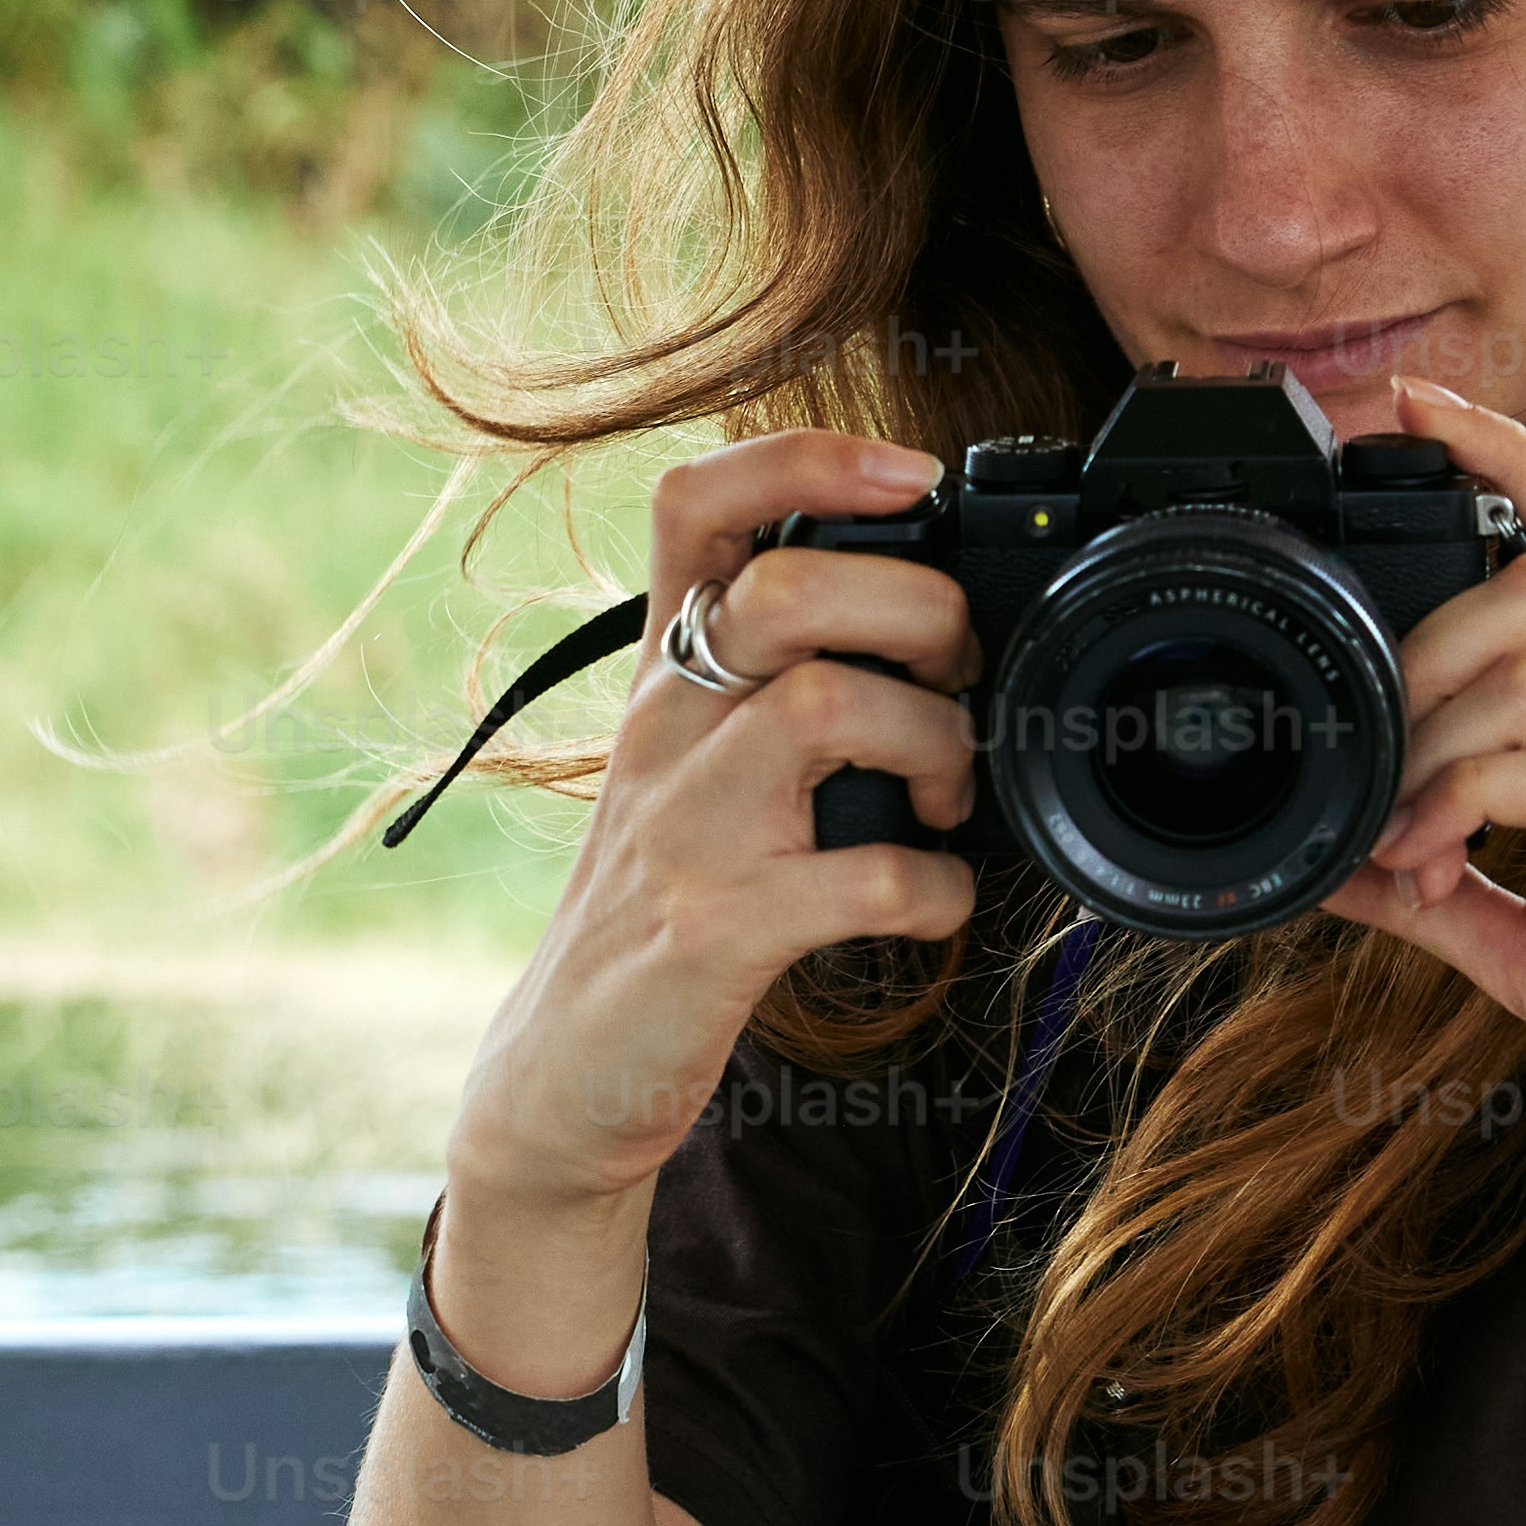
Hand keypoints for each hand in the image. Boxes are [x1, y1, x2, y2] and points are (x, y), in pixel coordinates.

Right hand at [433, 432, 983, 1280]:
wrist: (566, 1069)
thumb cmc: (665, 902)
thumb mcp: (694, 764)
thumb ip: (776, 681)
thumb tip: (929, 621)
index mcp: (666, 673)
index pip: (698, 503)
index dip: (808, 455)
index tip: (912, 476)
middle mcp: (666, 729)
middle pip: (796, 586)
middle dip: (923, 615)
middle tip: (958, 685)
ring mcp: (685, 827)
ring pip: (829, 706)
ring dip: (938, 745)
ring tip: (949, 798)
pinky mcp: (715, 929)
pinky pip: (864, 877)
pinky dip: (936, 889)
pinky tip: (934, 902)